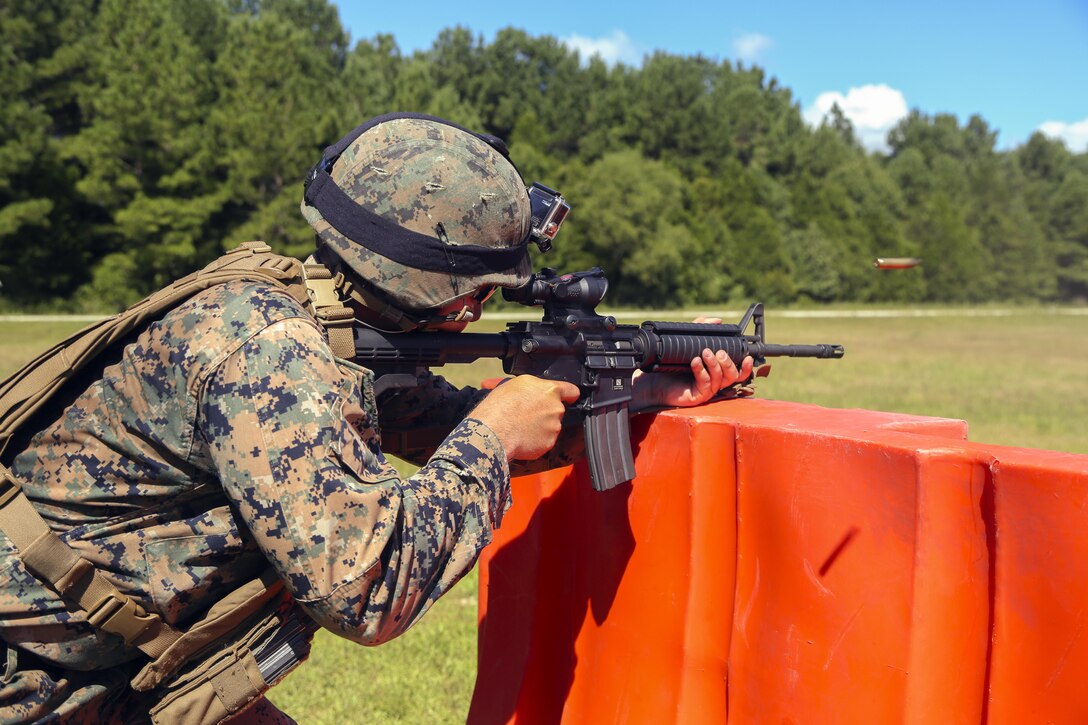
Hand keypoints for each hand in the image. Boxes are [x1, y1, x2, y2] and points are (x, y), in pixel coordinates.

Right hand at [470, 376, 581, 460]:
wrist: (493, 432)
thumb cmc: (500, 407)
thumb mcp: (516, 383)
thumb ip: (534, 386)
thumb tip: (537, 389)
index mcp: (550, 390)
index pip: (572, 390)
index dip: (569, 394)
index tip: (568, 397)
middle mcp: (556, 408)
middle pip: (557, 409)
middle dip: (546, 411)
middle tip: (528, 413)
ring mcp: (554, 427)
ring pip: (551, 425)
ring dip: (541, 426)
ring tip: (521, 426)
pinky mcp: (549, 443)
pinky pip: (545, 440)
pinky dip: (536, 440)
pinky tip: (522, 436)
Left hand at [632, 316, 754, 409]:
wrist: (653, 381)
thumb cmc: (670, 366)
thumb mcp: (686, 344)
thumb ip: (701, 331)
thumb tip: (717, 320)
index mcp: (716, 371)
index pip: (737, 371)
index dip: (745, 366)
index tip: (746, 356)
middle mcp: (714, 381)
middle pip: (733, 376)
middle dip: (729, 362)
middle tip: (719, 351)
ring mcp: (707, 390)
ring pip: (721, 379)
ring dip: (715, 365)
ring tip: (705, 353)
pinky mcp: (697, 396)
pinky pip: (705, 383)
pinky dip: (701, 371)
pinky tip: (695, 362)